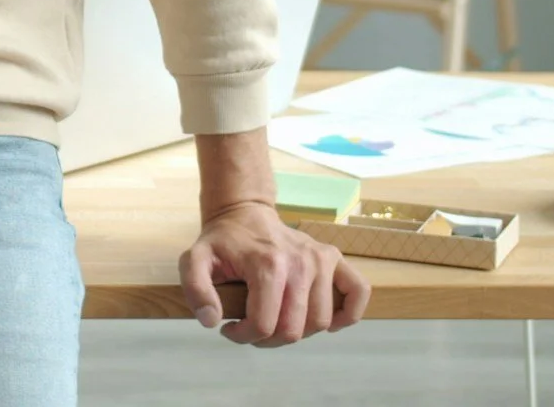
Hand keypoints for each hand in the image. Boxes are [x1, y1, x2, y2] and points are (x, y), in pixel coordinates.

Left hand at [179, 201, 369, 346]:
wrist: (245, 213)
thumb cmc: (222, 242)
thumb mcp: (194, 259)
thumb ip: (195, 289)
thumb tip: (212, 320)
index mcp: (267, 263)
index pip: (265, 325)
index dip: (244, 336)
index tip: (230, 328)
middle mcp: (300, 261)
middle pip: (294, 329)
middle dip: (269, 339)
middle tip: (253, 327)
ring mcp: (321, 258)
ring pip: (321, 321)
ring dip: (299, 332)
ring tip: (276, 319)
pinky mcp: (335, 257)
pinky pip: (358, 292)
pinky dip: (348, 314)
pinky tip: (326, 320)